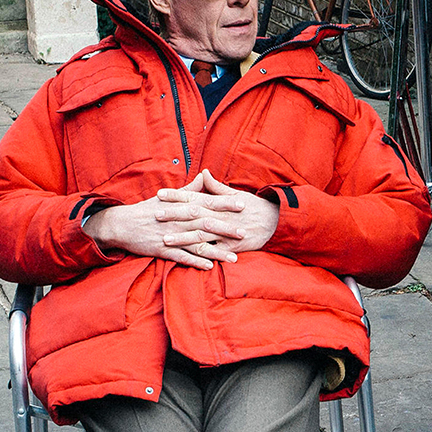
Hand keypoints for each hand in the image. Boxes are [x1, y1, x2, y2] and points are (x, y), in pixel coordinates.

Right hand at [81, 171, 278, 269]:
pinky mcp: (163, 250)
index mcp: (180, 205)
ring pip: (197, 243)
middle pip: (205, 223)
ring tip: (234, 257)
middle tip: (244, 232)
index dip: (225, 203)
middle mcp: (177, 220)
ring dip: (216, 251)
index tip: (242, 204)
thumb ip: (190, 189)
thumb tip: (205, 176)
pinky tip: (210, 266)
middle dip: (226, 228)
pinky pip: (182, 257)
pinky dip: (196, 262)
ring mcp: (170, 235)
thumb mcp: (168, 197)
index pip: (206, 202)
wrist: (122, 224)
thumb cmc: (148, 210)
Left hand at [153, 170, 280, 254]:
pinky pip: (215, 252)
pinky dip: (202, 256)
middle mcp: (220, 216)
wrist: (276, 221)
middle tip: (155, 215)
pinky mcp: (232, 247)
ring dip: (182, 237)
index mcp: (218, 203)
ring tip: (165, 239)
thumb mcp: (235, 194)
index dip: (176, 196)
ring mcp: (226, 232)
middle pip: (193, 215)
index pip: (193, 197)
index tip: (159, 194)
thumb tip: (204, 173)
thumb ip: (216, 187)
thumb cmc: (254, 206)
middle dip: (173, 215)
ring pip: (200, 235)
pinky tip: (188, 258)